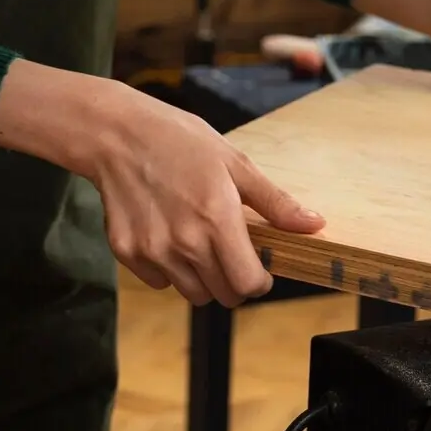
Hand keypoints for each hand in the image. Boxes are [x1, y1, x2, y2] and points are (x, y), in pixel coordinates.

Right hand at [0, 61, 324, 306]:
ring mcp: (153, 251)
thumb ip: (275, 202)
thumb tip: (313, 224)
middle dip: (232, 280)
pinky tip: (167, 234)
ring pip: (191, 293)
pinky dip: (168, 269)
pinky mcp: (127, 253)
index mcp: (217, 221)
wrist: (117, 134)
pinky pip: (159, 281)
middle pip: (222, 295)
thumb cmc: (179, 141)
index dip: (258, 280)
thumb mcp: (235, 163)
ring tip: (195, 239)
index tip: (257, 266)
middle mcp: (185, 243)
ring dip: (201, 277)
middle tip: (226, 249)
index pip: (248, 285)